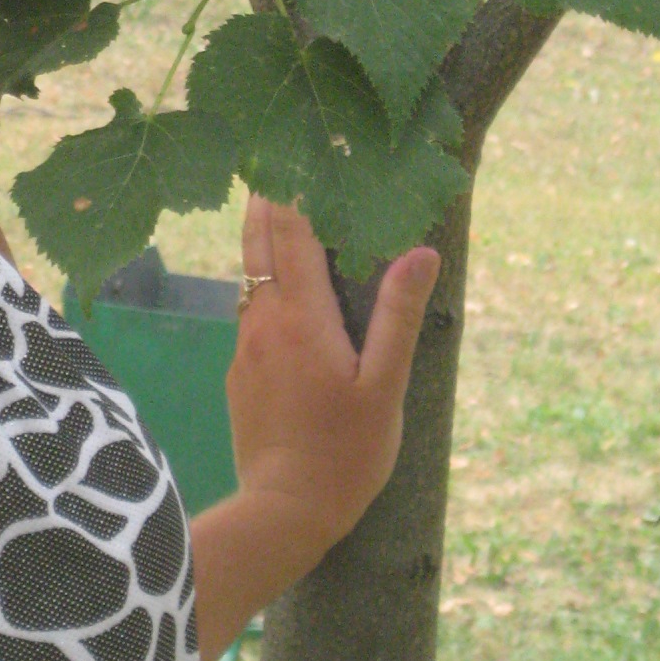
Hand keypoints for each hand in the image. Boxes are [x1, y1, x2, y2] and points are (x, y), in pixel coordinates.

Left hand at [227, 192, 439, 564]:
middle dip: (264, 197)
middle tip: (271, 157)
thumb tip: (422, 251)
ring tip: (274, 205)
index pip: (288, 231)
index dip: (290, 187)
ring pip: (247, 273)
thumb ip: (398, 315)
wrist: (282, 511)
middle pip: (255, 240)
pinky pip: (249, 309)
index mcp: (300, 316)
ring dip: (259, 237)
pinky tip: (278, 285)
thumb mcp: (384, 385)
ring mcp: (244, 344)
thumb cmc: (345, 452)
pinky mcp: (237, 370)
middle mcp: (262, 319)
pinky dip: (261, 279)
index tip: (294, 149)